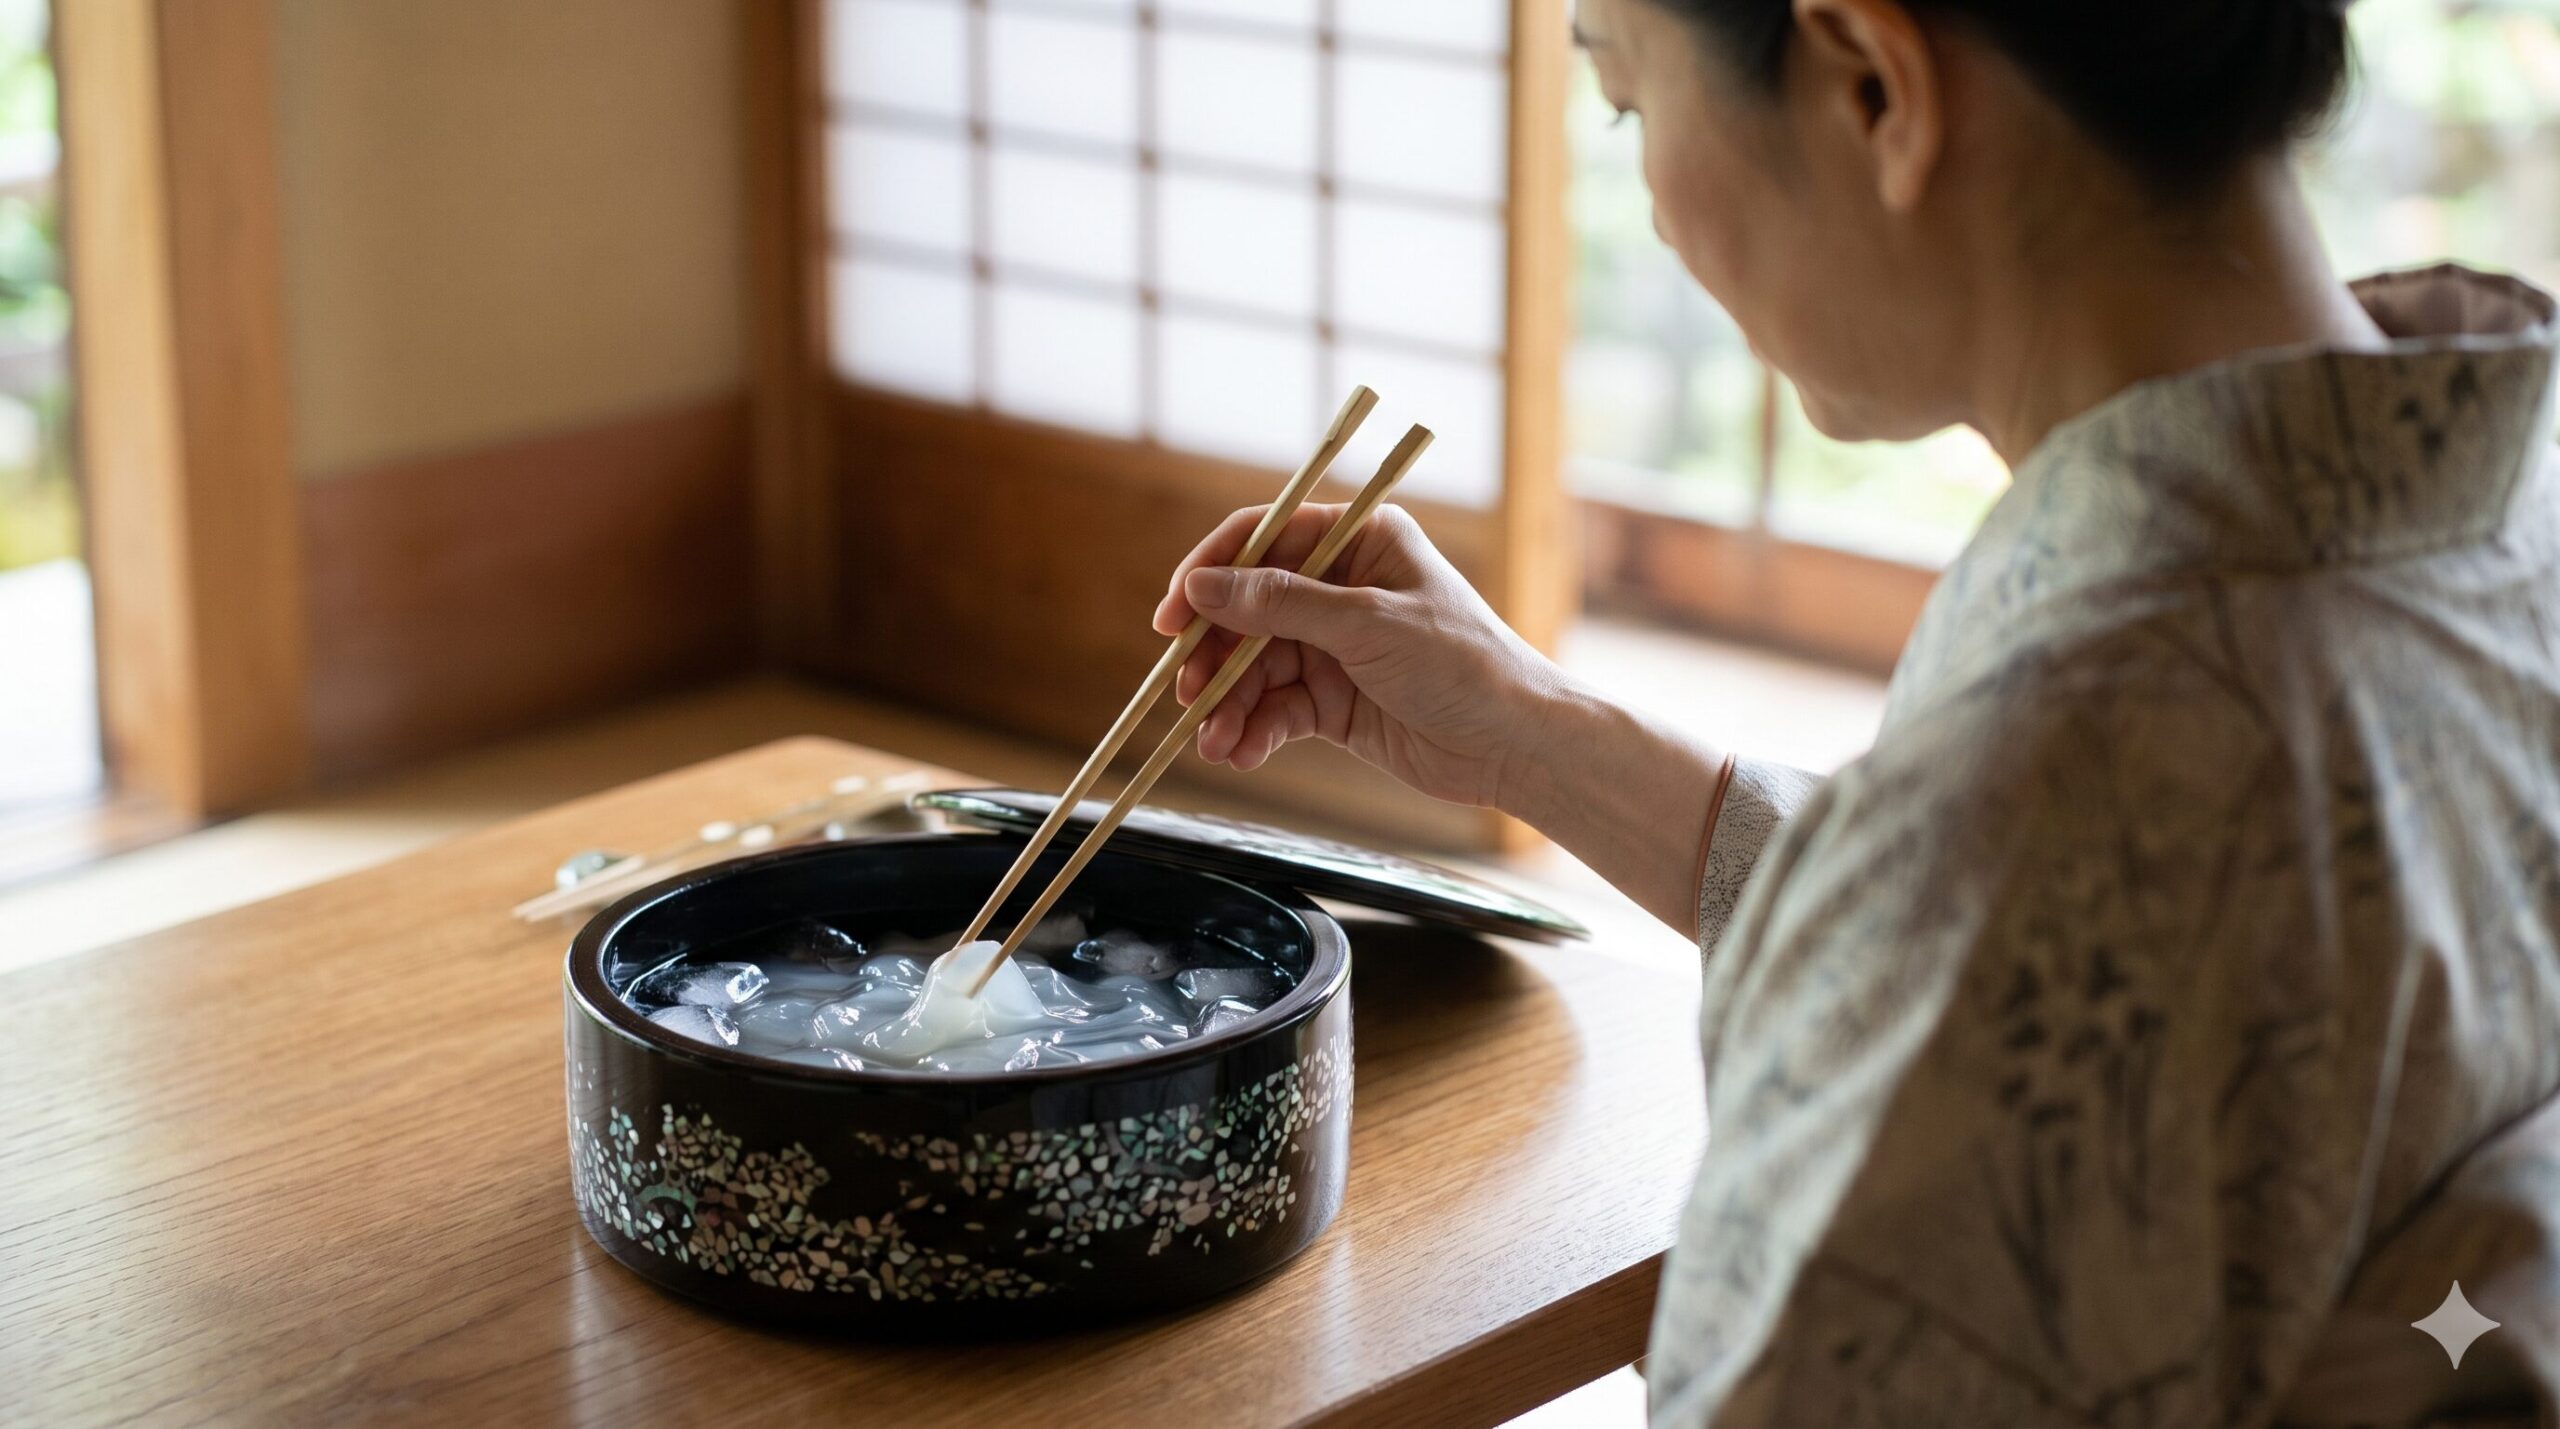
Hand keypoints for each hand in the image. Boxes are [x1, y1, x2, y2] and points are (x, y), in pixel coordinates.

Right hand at [1151, 502, 1569, 808]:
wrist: (1515, 745)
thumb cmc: (1462, 664)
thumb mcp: (1367, 625)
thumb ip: (1281, 605)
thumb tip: (1204, 587)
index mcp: (1358, 541)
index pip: (1263, 540)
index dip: (1210, 574)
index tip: (1172, 617)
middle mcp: (1341, 586)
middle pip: (1248, 611)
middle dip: (1215, 655)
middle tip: (1187, 693)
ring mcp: (1336, 645)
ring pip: (1255, 667)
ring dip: (1229, 704)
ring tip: (1214, 741)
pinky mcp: (1335, 699)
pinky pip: (1277, 708)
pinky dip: (1254, 730)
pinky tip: (1240, 753)